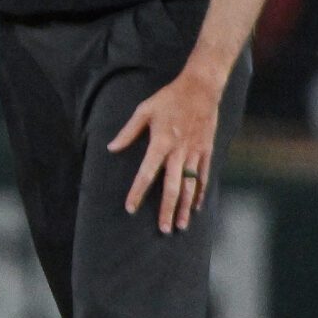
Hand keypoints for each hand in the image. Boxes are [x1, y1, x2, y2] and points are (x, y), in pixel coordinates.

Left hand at [108, 68, 222, 232]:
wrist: (201, 88)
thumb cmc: (169, 98)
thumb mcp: (144, 110)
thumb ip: (128, 132)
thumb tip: (111, 148)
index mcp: (161, 142)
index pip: (147, 173)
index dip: (138, 192)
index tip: (130, 208)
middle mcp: (179, 151)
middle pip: (172, 187)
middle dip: (166, 210)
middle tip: (162, 229)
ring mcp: (195, 152)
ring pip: (190, 186)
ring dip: (184, 208)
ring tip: (179, 226)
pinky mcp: (207, 151)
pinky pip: (203, 177)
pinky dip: (200, 193)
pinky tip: (195, 207)